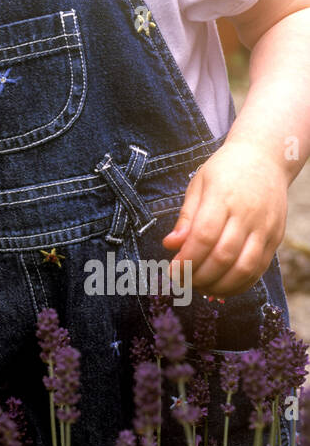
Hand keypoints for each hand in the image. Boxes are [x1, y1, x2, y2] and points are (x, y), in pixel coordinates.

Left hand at [161, 140, 287, 295]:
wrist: (265, 158)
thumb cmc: (226, 170)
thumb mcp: (199, 184)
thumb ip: (186, 217)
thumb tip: (170, 245)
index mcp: (223, 197)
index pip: (204, 237)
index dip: (187, 260)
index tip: (172, 272)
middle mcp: (247, 214)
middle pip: (223, 256)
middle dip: (199, 276)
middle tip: (182, 282)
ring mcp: (265, 228)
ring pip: (244, 268)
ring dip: (219, 286)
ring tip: (200, 287)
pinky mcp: (276, 238)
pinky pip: (259, 269)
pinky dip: (239, 285)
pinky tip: (222, 287)